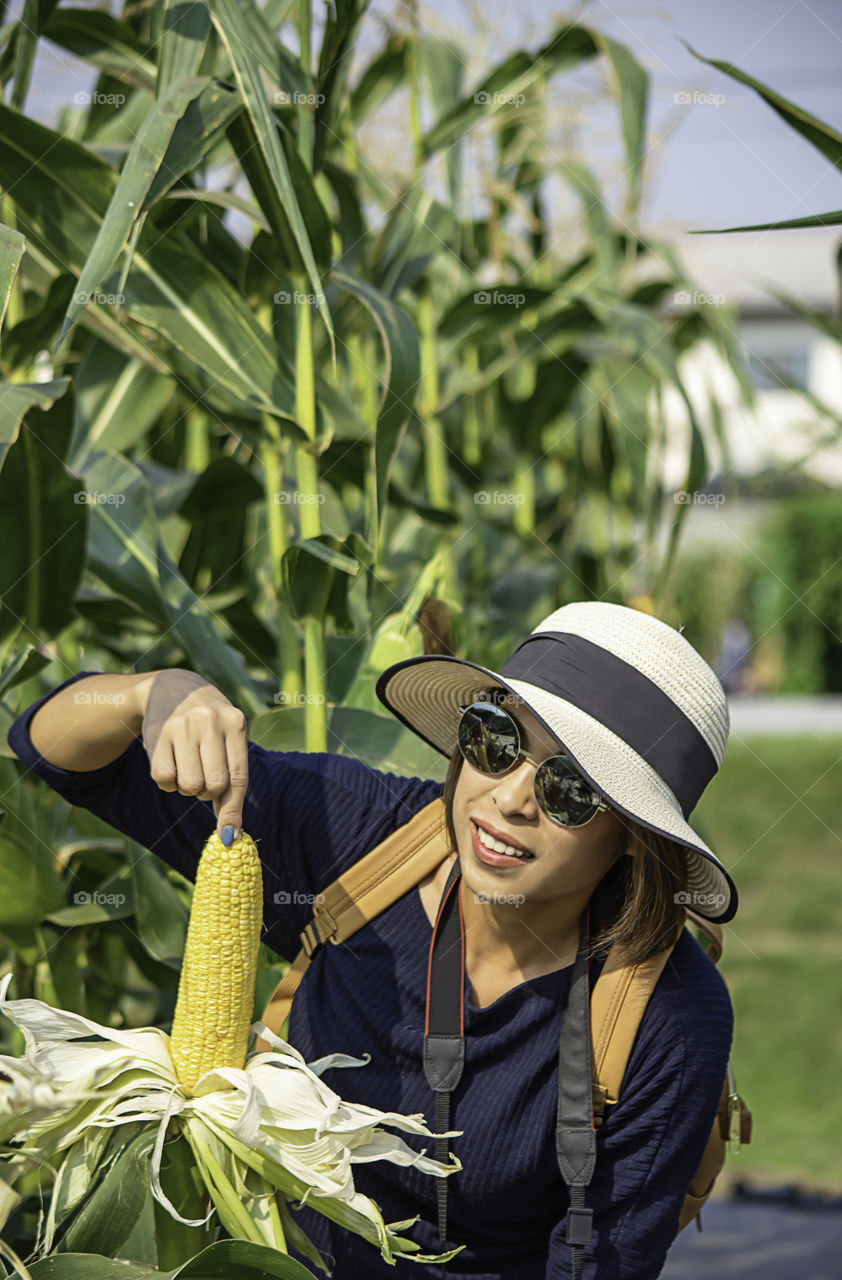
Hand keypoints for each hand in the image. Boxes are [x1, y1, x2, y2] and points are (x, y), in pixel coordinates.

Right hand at [139, 670, 248, 840]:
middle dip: (208, 792)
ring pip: (189, 786)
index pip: (238, 777)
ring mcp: (182, 726)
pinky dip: (167, 782)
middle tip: (203, 777)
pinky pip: (164, 780)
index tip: (229, 835)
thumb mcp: (227, 739)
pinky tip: (171, 761)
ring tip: (188, 766)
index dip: (233, 810)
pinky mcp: (158, 734)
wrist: (172, 688)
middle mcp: (210, 721)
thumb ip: (232, 781)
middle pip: (213, 786)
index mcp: (236, 722)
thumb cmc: (209, 725)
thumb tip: (230, 832)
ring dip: (187, 787)